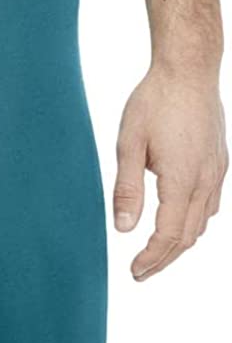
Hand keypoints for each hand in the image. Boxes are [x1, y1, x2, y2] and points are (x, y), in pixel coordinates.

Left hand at [113, 66, 227, 280]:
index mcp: (182, 179)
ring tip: (155, 255)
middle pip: (187, 237)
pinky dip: (193, 224)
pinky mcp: (219, 164)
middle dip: (163, 260)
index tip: (133, 271)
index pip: (168, 234)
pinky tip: (177, 225)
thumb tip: (123, 229)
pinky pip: (209, 206)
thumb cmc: (156, 100)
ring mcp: (216, 172)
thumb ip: (127, 189)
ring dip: (179, 245)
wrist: (189, 69)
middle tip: (140, 273)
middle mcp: (205, 180)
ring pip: (201, 225)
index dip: (151, 258)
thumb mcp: (129, 144)